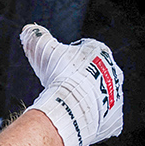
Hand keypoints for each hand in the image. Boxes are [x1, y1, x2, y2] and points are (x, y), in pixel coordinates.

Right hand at [19, 23, 125, 145]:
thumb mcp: (43, 49)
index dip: (68, 58)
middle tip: (62, 84)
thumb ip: (37, 36)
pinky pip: (103, 114)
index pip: (84, 50)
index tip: (58, 66)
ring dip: (86, 96)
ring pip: (99, 93)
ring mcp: (115, 93)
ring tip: (68, 101)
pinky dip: (92, 115)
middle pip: (93, 72)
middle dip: (79, 77)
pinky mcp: (114, 114)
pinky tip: (78, 115)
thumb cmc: (60, 75)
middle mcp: (112, 70)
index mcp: (100, 51)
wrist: (72, 106)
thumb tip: (28, 30)